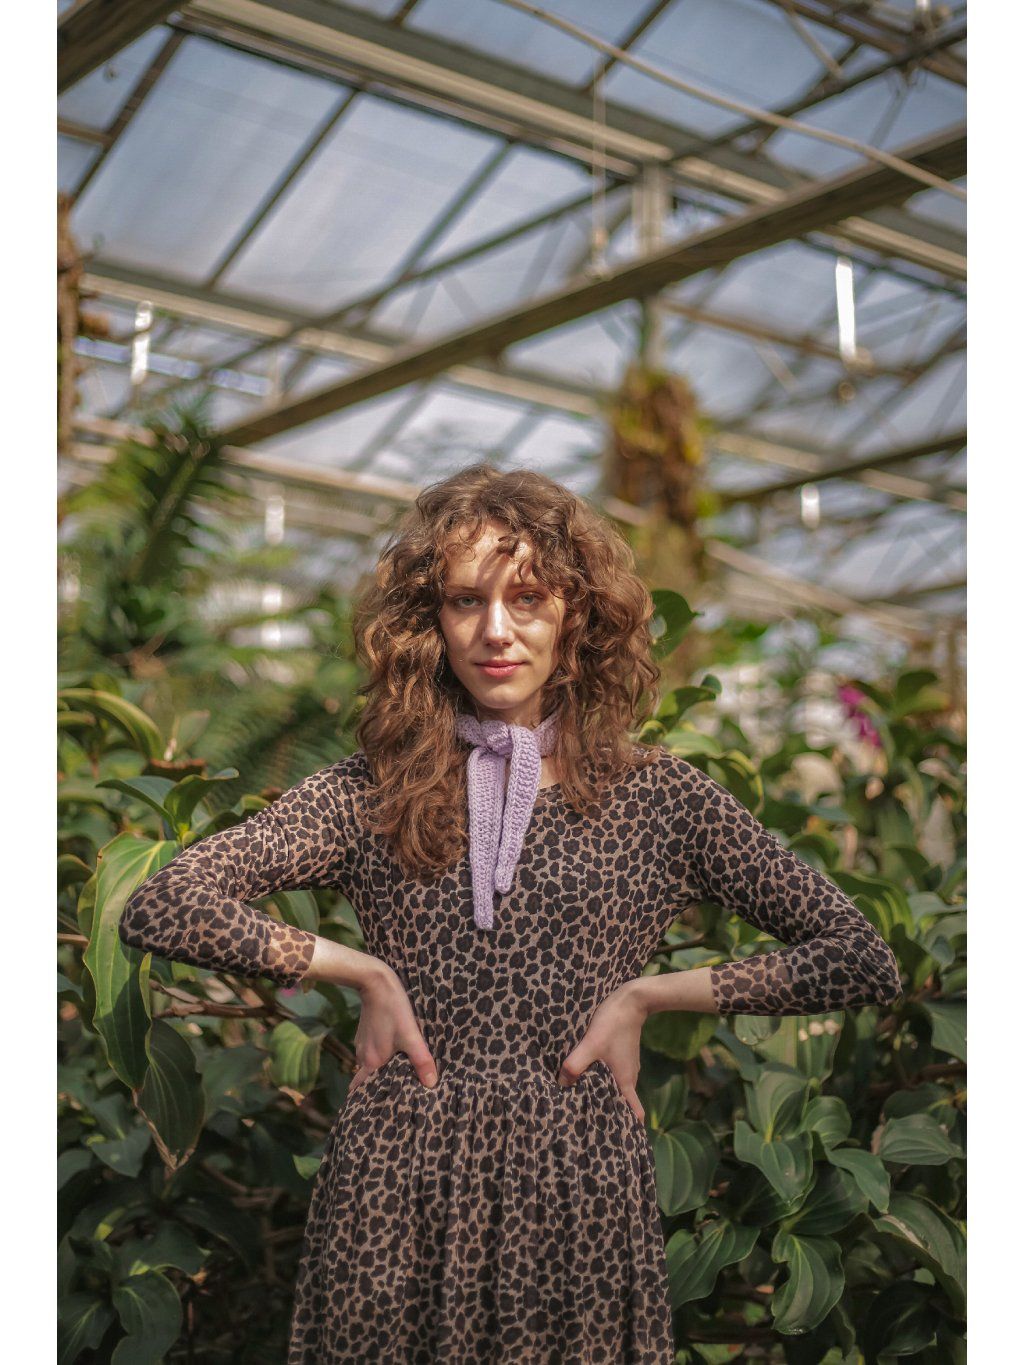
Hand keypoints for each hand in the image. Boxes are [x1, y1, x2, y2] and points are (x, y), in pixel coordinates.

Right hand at [348, 959, 437, 1092]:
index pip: (361, 1090)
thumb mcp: (411, 1036)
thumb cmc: (394, 1010)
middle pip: (366, 1079)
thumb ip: (421, 1061)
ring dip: (379, 1071)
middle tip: (391, 1094)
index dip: (366, 1100)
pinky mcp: (365, 1033)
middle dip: (376, 1087)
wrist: (376, 982)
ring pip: (369, 1065)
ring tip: (395, 1076)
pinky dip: (379, 1057)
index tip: (374, 1109)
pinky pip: (371, 1052)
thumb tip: (432, 1085)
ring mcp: (362, 1044)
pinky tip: (391, 1054)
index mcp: (371, 1062)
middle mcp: (362, 1056)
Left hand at [557, 981, 646, 1122]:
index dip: (628, 1127)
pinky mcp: (622, 1054)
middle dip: (609, 1113)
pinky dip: (603, 1080)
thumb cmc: (613, 1024)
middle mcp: (629, 1076)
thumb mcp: (591, 1044)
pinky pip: (613, 1074)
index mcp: (624, 1081)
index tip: (617, 1137)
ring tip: (584, 1102)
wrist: (631, 1000)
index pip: (633, 1112)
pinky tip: (588, 1077)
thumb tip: (561, 1085)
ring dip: (604, 1095)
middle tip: (590, 1122)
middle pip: (621, 1102)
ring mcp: (627, 1065)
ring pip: (616, 1087)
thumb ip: (575, 1065)